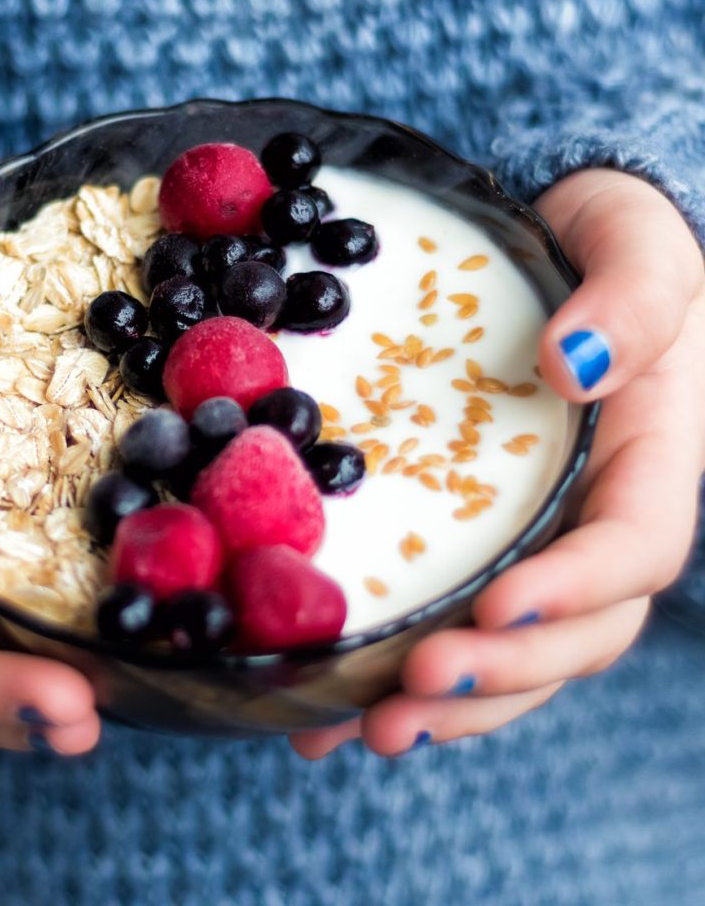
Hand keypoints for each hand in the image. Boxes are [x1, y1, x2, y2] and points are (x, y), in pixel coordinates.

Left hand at [292, 169, 704, 758]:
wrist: (550, 249)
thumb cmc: (609, 244)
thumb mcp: (638, 247)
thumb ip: (632, 300)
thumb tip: (576, 361)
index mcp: (649, 461)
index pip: (634, 550)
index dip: (574, 591)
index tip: (497, 604)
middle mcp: (593, 520)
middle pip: (571, 633)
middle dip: (496, 676)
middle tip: (407, 700)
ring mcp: (535, 541)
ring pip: (510, 653)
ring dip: (444, 707)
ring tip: (362, 732)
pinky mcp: (474, 543)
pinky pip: (450, 622)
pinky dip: (393, 675)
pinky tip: (326, 711)